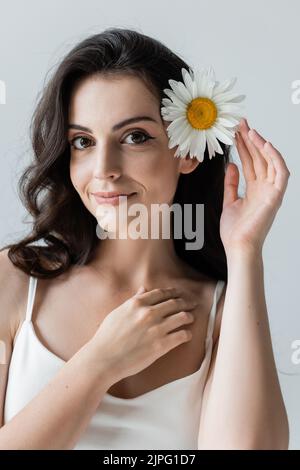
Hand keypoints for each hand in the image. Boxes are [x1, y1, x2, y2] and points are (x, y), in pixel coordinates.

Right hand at [91, 286, 196, 380]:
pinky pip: (182, 335)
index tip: (178, 294)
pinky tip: (187, 334)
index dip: (173, 292)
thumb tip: (143, 289)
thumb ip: (133, 300)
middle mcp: (148, 313)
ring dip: (189, 316)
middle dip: (186, 302)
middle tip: (192, 303)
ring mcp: (156, 329)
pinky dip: (187, 334)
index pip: (161, 293)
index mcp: (137, 304)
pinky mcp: (161, 345)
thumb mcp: (118, 313)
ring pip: (182, 317)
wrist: (103, 359)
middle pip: (174, 303)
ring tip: (191, 318)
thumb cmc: (107, 337)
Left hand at [220, 118, 289, 254]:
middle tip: (240, 123)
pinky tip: (265, 144)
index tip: (235, 132)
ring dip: (261, 144)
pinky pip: (280, 173)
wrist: (238, 247)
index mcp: (254, 189)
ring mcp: (271, 191)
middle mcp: (264, 187)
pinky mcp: (276, 196)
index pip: (250, 162)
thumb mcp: (229, 202)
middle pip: (259, 158)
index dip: (243, 146)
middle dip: (250, 140)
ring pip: (269, 161)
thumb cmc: (235, 230)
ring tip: (249, 130)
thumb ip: (231, 184)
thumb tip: (231, 165)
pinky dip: (275, 158)